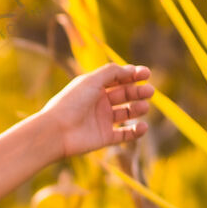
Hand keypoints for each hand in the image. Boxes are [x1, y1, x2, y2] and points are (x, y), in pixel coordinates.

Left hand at [38, 62, 154, 159]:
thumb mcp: (91, 81)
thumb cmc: (71, 102)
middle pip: (124, 95)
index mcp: (94, 88)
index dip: (133, 75)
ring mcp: (102, 121)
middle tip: (149, 91)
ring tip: (144, 106)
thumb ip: (112, 72)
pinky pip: (125, 135)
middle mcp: (98, 103)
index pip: (118, 79)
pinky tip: (142, 126)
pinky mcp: (104, 137)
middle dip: (138, 91)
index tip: (146, 74)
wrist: (57, 131)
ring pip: (127, 113)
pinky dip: (136, 131)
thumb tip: (131, 69)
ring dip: (138, 109)